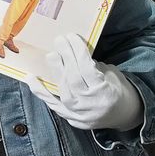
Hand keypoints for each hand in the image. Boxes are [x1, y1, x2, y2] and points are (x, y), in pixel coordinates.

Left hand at [25, 34, 143, 131]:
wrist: (124, 117)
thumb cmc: (119, 91)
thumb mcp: (113, 76)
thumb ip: (95, 67)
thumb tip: (75, 54)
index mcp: (105, 94)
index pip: (87, 70)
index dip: (78, 52)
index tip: (72, 37)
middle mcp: (89, 105)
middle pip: (74, 78)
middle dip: (66, 57)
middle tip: (59, 40)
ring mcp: (78, 114)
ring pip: (63, 90)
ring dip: (55, 70)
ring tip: (50, 55)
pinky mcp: (69, 118)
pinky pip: (52, 104)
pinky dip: (40, 91)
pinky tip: (30, 78)